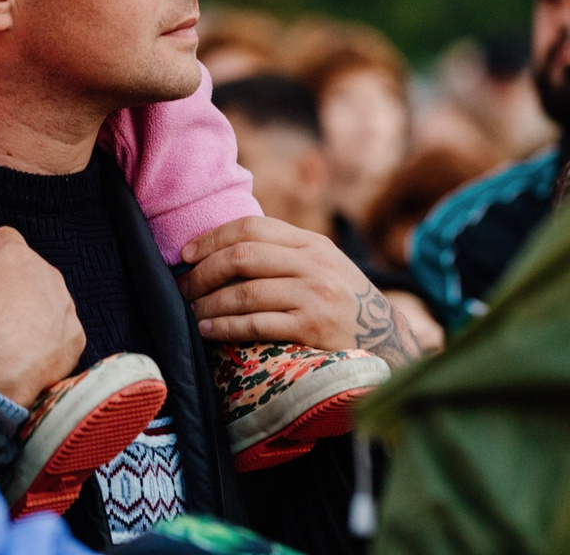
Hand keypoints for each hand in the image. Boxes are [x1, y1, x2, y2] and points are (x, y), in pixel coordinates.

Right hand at [0, 227, 83, 406]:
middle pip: (26, 270)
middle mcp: (47, 275)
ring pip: (46, 299)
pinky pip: (60, 331)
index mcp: (16, 255)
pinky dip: (46, 339)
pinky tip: (25, 350)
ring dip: (30, 309)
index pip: (4, 238)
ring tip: (5, 332)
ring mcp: (64, 307)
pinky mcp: (75, 337)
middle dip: (10, 283)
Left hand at [178, 216, 422, 370]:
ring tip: (190, 312)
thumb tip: (221, 251)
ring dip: (208, 302)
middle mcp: (314, 264)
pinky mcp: (313, 329)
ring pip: (245, 292)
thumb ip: (283, 253)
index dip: (212, 238)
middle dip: (203, 272)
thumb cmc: (342, 302)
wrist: (387, 342)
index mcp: (312, 243)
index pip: (252, 228)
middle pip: (242, 256)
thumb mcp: (322, 266)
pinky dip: (225, 326)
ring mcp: (315, 296)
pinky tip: (208, 330)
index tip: (186, 254)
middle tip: (182, 288)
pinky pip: (256, 324)